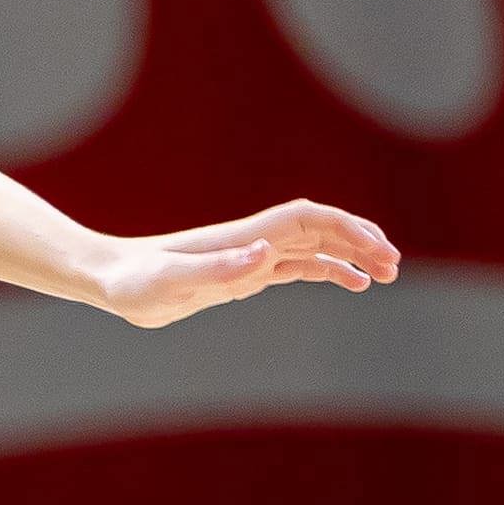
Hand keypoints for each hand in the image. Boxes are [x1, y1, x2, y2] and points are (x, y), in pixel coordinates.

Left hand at [89, 201, 401, 329]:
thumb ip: (216, 269)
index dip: (346, 229)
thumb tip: (265, 254)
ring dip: (351, 256)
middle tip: (393, 267)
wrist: (109, 281)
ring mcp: (249, 257)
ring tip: (385, 276)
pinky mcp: (241, 275)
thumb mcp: (169, 281)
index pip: (308, 220)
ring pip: (314, 248)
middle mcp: (252, 242)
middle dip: (360, 241)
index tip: (377, 250)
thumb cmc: (133, 282)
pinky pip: (296, 267)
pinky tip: (351, 284)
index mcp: (244, 239)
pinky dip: (328, 271)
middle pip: (320, 230)